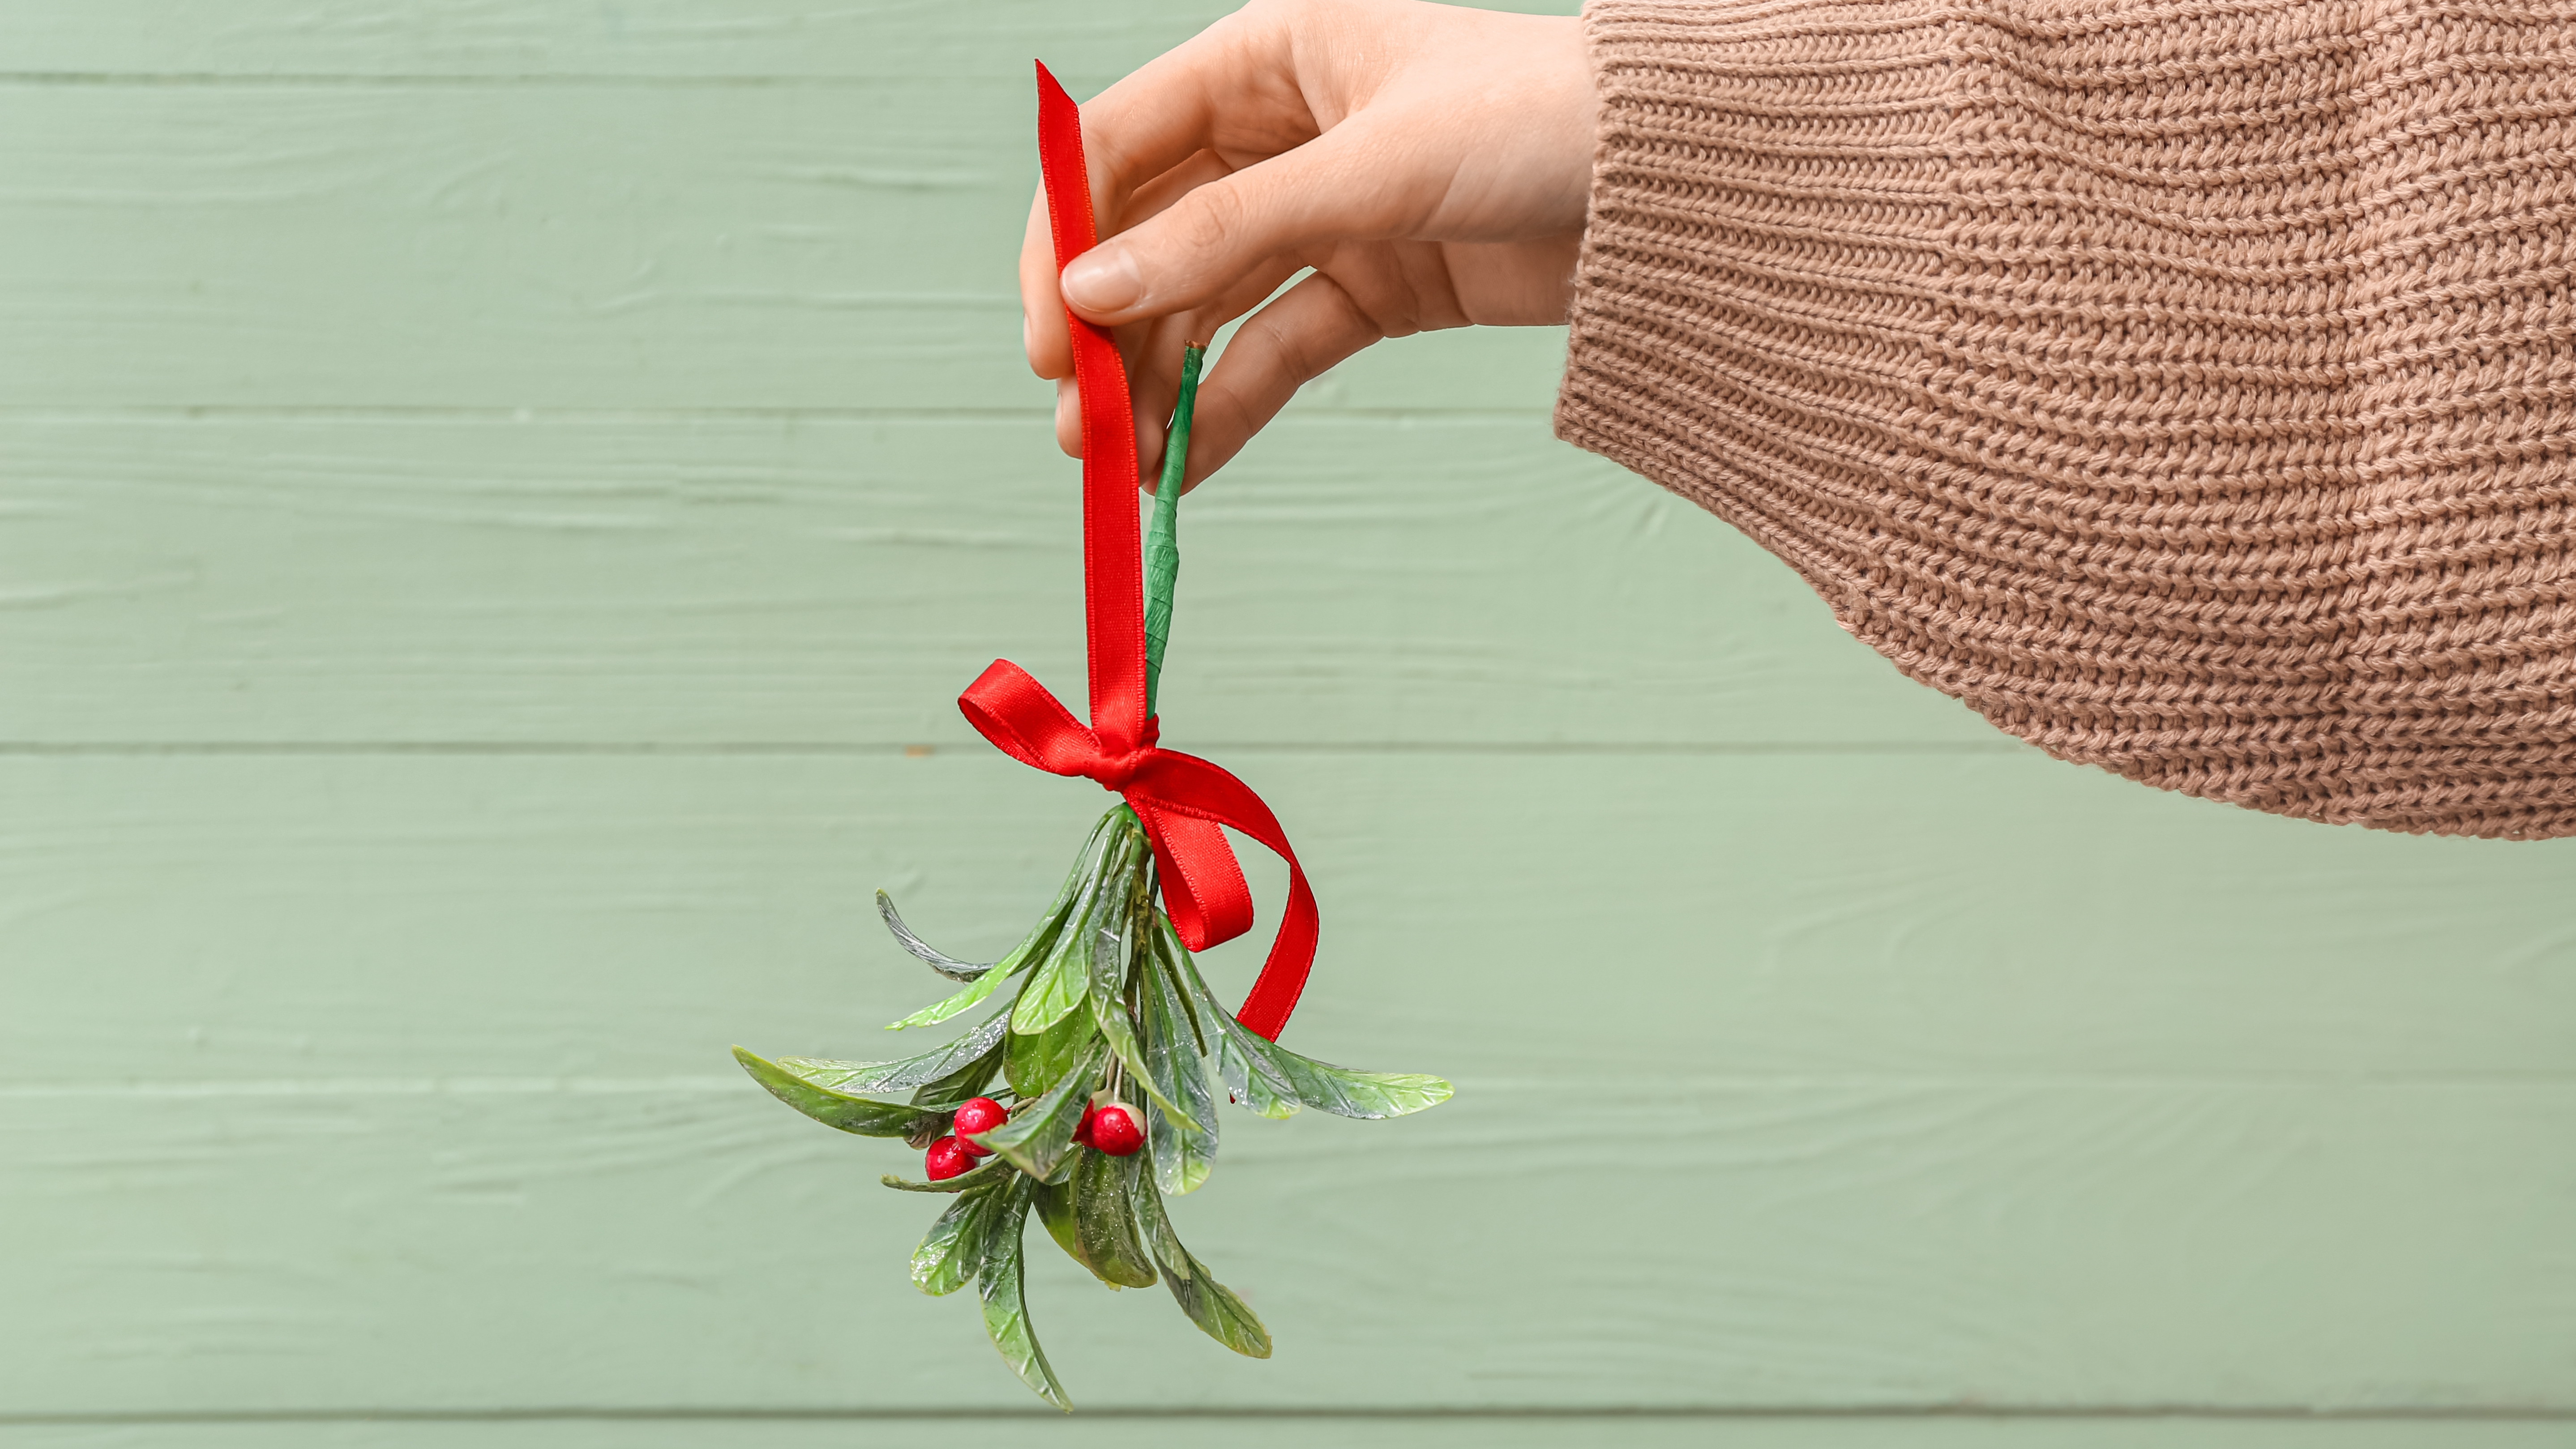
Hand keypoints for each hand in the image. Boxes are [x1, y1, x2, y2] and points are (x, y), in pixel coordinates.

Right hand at [1019, 0, 1598, 490]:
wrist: (1683, 189)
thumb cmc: (1541, 125)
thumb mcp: (1374, 171)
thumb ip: (1230, 233)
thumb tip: (1093, 293)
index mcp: (1274, 54)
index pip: (1121, 144)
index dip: (1069, 237)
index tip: (1048, 333)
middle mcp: (1288, 128)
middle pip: (1156, 233)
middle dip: (1107, 327)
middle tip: (1073, 422)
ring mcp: (1331, 211)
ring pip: (1211, 301)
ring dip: (1158, 378)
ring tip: (1115, 461)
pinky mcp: (1377, 285)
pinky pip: (1279, 348)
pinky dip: (1231, 404)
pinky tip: (1184, 462)